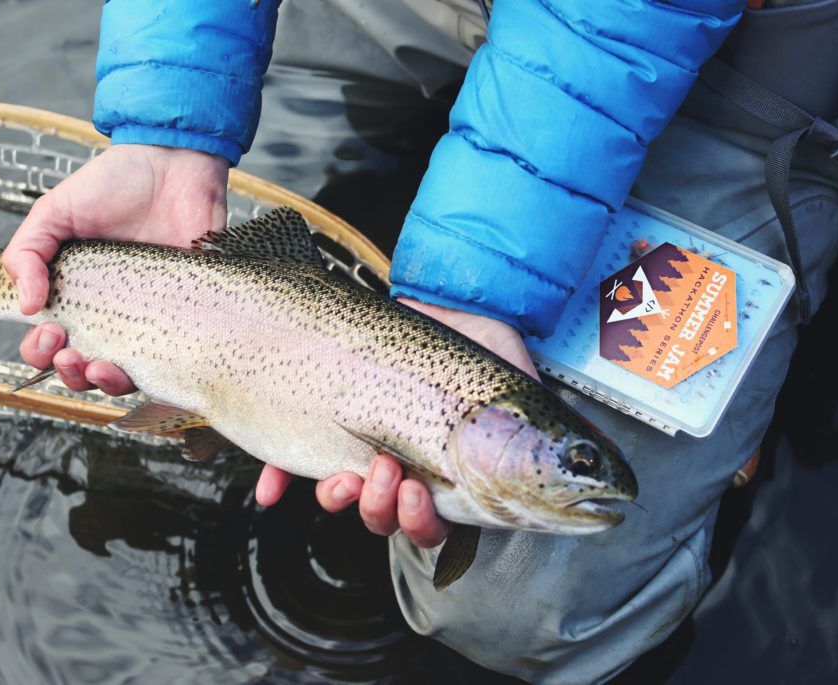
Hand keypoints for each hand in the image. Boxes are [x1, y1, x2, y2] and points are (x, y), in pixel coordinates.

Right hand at [3, 144, 228, 394]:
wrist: (175, 165)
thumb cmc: (115, 184)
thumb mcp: (56, 211)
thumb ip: (28, 252)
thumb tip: (27, 306)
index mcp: (75, 294)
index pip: (50, 343)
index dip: (41, 352)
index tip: (49, 331)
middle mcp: (111, 313)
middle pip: (83, 369)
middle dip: (69, 373)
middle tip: (70, 351)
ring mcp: (152, 317)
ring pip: (127, 374)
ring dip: (106, 383)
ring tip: (100, 366)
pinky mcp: (189, 316)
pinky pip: (176, 360)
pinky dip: (159, 376)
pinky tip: (146, 367)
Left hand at [256, 298, 538, 547]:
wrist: (441, 294)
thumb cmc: (482, 339)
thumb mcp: (511, 376)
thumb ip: (529, 417)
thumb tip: (566, 452)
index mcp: (453, 473)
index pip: (437, 524)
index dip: (423, 525)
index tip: (419, 496)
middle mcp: (408, 469)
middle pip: (387, 520)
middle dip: (382, 510)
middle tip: (387, 473)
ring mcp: (365, 448)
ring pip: (346, 498)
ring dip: (342, 498)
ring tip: (348, 469)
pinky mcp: (327, 424)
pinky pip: (295, 464)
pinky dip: (280, 480)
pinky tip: (271, 489)